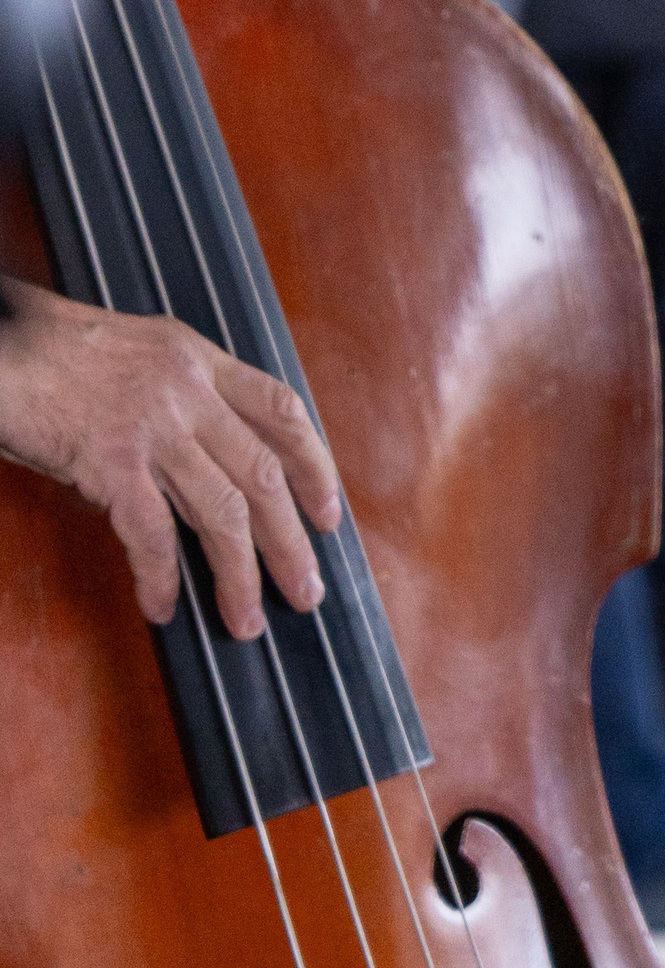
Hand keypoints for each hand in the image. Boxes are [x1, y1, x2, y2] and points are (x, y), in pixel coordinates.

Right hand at [0, 276, 341, 639]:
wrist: (2, 347)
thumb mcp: (141, 357)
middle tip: (305, 589)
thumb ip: (181, 400)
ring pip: (222, 511)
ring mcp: (154, 426)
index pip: (283, 412)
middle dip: (291, 541)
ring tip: (246, 619)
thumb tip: (208, 466)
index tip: (328, 513)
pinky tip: (163, 605)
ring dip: (240, 574)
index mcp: (200, 359)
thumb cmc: (56, 355)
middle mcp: (189, 389)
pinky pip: (152, 532)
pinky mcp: (111, 461)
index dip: (315, 466)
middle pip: (263, 474)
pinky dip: (162, 576)